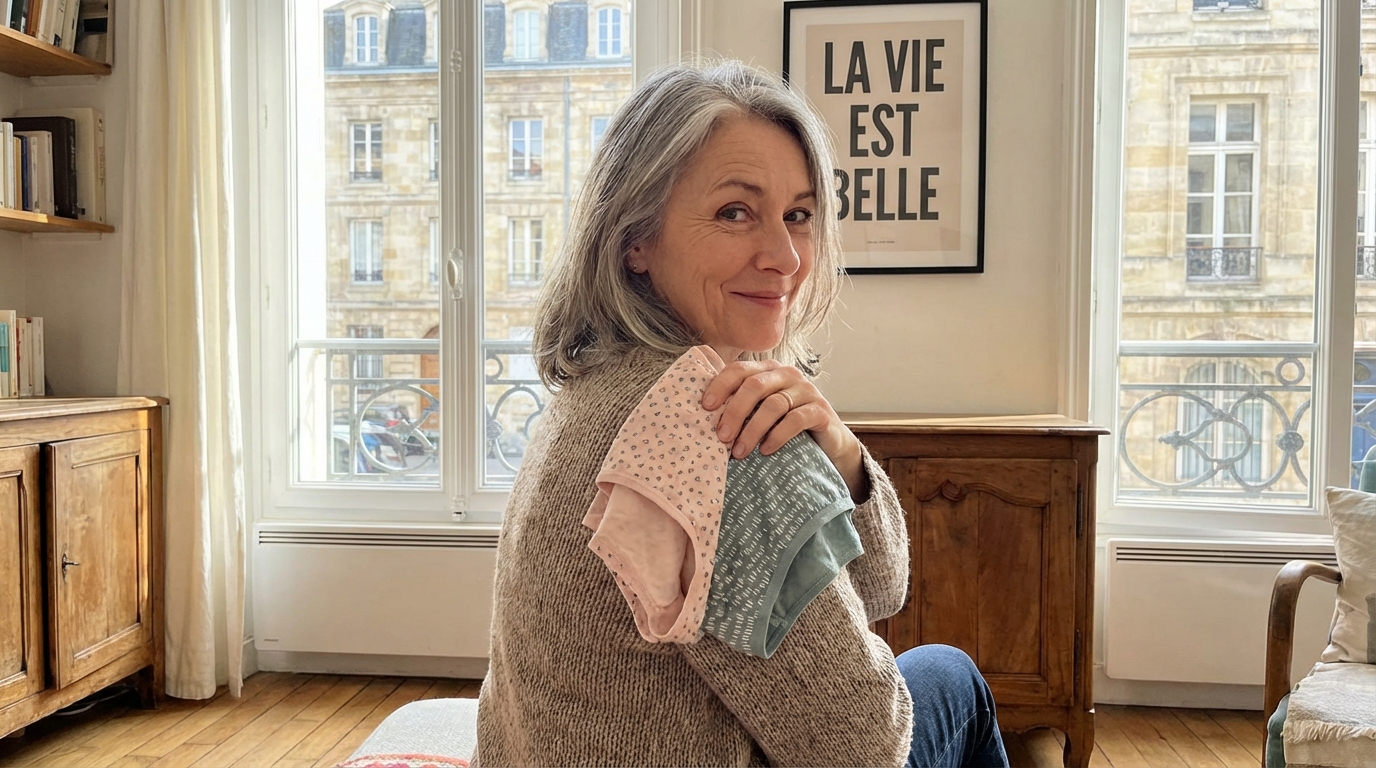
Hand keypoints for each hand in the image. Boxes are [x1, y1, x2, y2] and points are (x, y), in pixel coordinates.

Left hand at [700, 355, 868, 501]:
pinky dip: (777, 436)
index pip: (739, 369)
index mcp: (768, 371)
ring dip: (752, 430)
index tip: (705, 407)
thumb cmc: (786, 427)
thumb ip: (740, 406)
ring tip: (739, 452)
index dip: (720, 385)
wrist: (828, 444)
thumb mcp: (761, 412)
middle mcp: (787, 375)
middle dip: (734, 412)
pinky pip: (796, 419)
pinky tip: (766, 451)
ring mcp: (807, 391)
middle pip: (754, 386)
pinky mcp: (821, 410)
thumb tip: (701, 414)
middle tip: (721, 437)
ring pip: (773, 405)